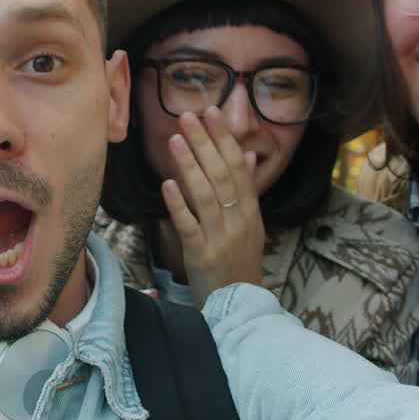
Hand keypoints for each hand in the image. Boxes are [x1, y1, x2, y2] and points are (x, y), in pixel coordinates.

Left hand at [160, 107, 264, 306]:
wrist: (238, 307)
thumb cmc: (239, 262)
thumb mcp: (251, 225)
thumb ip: (248, 190)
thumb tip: (249, 154)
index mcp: (250, 211)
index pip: (238, 166)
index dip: (225, 138)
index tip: (212, 112)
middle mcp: (238, 221)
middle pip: (222, 175)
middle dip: (205, 143)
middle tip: (189, 116)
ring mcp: (221, 238)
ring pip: (206, 195)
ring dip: (190, 165)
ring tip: (176, 139)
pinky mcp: (201, 255)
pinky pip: (189, 225)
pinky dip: (179, 204)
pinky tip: (168, 184)